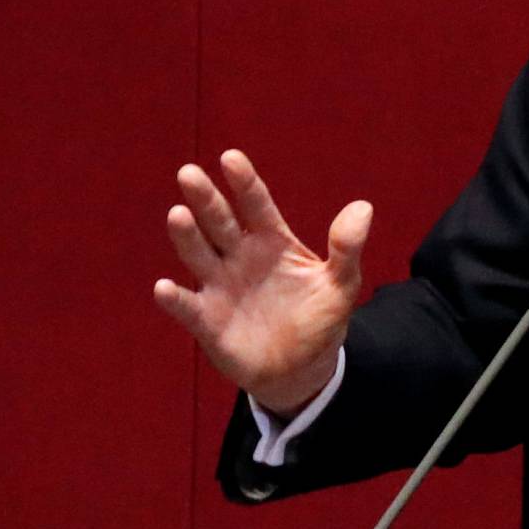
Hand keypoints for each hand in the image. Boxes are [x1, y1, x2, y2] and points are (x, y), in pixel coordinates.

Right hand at [154, 149, 370, 416]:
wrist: (303, 370)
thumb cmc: (318, 319)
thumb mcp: (341, 285)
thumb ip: (347, 249)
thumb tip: (363, 207)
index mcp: (271, 241)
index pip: (256, 205)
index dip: (244, 182)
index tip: (231, 158)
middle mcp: (239, 256)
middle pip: (219, 222)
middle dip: (205, 199)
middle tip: (189, 174)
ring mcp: (220, 286)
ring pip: (199, 255)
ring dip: (187, 236)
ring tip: (178, 215)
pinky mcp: (207, 321)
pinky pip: (189, 307)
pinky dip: (175, 299)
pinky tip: (164, 288)